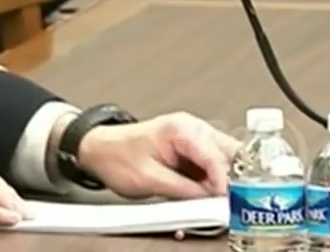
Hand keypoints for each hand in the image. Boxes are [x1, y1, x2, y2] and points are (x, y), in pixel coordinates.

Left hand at [76, 111, 240, 199]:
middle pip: (230, 154)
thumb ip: (184, 191)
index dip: (225, 184)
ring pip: (225, 159)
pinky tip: (205, 194)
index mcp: (181, 129)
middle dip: (231, 180)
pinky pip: (212, 164)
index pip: (217, 158)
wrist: (97, 149)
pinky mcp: (190, 147)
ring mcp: (192, 136)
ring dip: (223, 180)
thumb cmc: (115, 156)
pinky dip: (213, 180)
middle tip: (226, 202)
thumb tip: (211, 201)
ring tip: (214, 200)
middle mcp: (191, 128)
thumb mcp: (149, 180)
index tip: (228, 203)